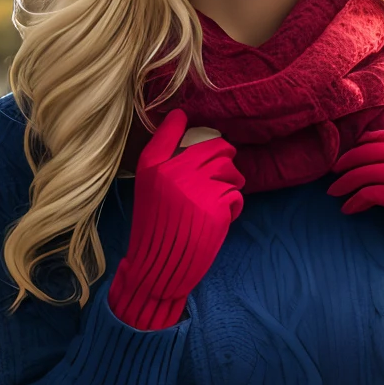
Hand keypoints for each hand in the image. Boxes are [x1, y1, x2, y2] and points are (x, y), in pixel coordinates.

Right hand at [108, 109, 244, 330]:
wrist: (158, 265)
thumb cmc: (155, 226)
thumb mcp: (147, 188)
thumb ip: (162, 156)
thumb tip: (181, 119)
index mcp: (152, 166)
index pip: (173, 130)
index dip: (184, 123)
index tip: (188, 122)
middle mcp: (174, 172)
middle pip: (217, 147)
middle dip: (225, 159)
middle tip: (220, 175)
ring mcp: (196, 188)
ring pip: (230, 171)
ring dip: (231, 184)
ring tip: (217, 200)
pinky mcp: (215, 207)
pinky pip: (236, 195)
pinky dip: (233, 206)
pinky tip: (219, 218)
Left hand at [327, 128, 383, 276]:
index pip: (383, 136)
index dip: (361, 146)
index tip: (350, 155)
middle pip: (368, 150)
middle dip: (347, 161)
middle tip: (333, 172)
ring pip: (364, 171)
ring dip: (345, 182)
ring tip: (335, 192)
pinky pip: (368, 193)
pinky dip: (354, 200)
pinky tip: (349, 209)